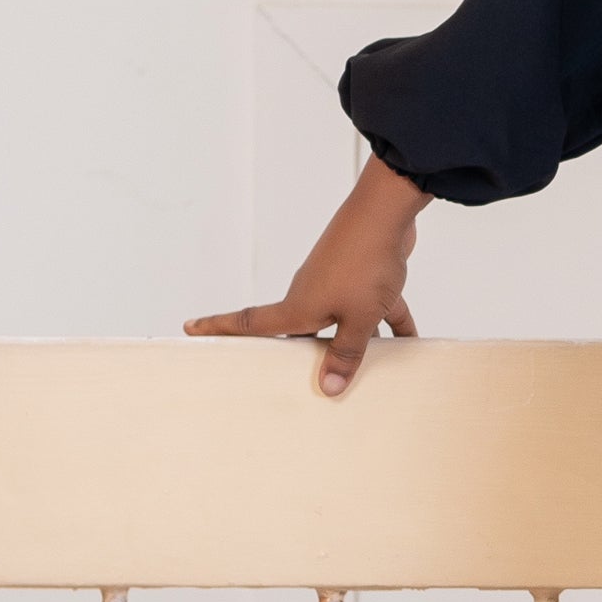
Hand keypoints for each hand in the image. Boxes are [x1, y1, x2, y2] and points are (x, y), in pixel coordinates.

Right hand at [187, 154, 427, 396]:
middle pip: (296, 330)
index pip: (250, 323)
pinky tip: (411, 341)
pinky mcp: (363, 277)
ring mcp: (337, 284)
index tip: (189, 328)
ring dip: (351, 343)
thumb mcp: (359, 318)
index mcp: (298, 307)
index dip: (219, 327)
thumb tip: (328, 388)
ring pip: (340, 322)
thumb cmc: (364, 263)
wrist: (386, 212)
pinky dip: (390, 323)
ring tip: (357, 374)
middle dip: (291, 353)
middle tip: (277, 375)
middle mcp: (311, 294)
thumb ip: (346, 354)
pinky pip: (373, 308)